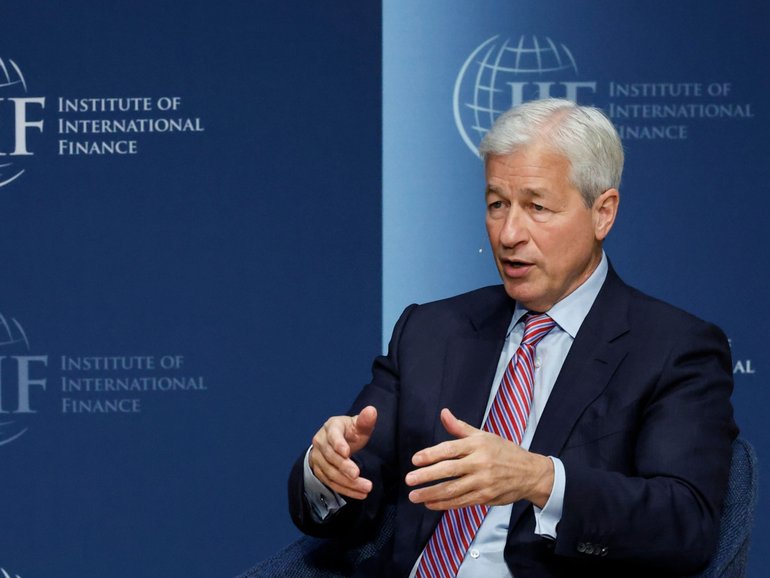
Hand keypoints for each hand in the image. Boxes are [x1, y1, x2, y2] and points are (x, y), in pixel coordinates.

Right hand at [309, 405, 377, 499]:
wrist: (335, 442)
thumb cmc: (349, 432)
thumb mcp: (358, 425)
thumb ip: (365, 421)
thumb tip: (371, 410)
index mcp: (331, 427)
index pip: (332, 435)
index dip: (338, 444)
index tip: (347, 452)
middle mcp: (321, 442)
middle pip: (331, 457)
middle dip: (344, 467)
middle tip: (357, 475)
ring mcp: (318, 458)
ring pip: (331, 472)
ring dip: (348, 483)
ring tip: (366, 488)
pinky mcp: (320, 472)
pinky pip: (331, 483)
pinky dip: (346, 490)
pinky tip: (360, 494)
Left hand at [405, 408, 553, 509]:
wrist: (530, 473)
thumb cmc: (504, 451)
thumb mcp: (484, 435)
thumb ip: (460, 427)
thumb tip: (443, 413)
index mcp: (478, 445)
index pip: (450, 449)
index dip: (431, 454)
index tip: (415, 460)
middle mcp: (480, 463)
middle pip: (449, 470)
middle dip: (427, 476)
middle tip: (409, 479)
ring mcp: (483, 482)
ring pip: (453, 489)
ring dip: (431, 493)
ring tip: (414, 495)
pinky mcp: (485, 497)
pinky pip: (461, 502)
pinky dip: (444, 504)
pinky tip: (430, 503)